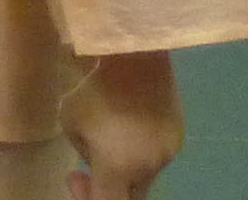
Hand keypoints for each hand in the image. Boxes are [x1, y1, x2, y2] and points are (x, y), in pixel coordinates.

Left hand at [64, 52, 182, 199]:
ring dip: (126, 166)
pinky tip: (130, 121)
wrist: (137, 60)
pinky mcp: (177, 139)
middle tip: (88, 170)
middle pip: (130, 194)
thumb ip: (83, 150)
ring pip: (144, 174)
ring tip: (111, 132)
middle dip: (110, 187)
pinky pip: (156, 154)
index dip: (88, 198)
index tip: (77, 179)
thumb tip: (97, 160)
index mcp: (117, 168)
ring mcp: (167, 155)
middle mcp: (147, 168)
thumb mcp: (70, 120)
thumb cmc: (95, 89)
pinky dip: (141, 148)